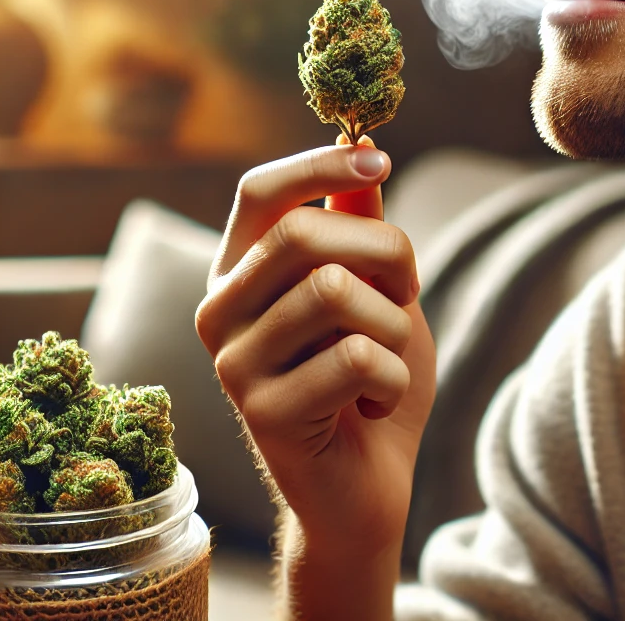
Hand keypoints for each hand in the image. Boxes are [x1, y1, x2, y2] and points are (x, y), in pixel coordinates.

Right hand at [195, 139, 435, 554]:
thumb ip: (358, 222)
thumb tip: (357, 142)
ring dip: (394, 324)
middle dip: (387, 253)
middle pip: (303, 235)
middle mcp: (219, 310)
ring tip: (386, 357)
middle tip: (404, 295)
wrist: (370, 482)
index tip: (379, 158)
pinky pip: (357, 359)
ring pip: (335, 292)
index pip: (260, 190)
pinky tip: (371, 403)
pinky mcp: (261, 414)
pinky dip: (392, 377)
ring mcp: (232, 364)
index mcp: (240, 269)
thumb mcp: (374, 286)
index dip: (319, 165)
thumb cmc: (370, 373)